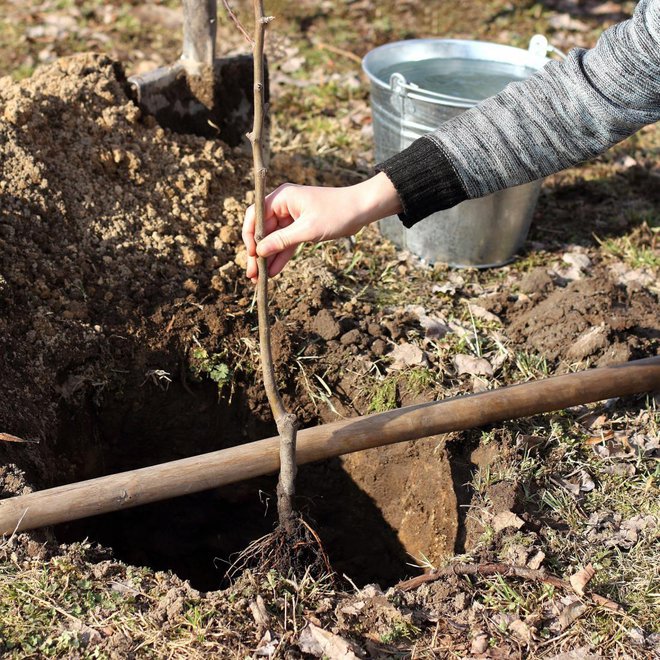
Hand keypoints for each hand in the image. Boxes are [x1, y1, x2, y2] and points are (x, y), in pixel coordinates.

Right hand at [242, 172, 401, 280]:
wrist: (362, 209)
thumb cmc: (337, 213)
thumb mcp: (308, 230)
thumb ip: (282, 240)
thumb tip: (259, 252)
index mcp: (281, 198)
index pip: (254, 216)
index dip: (249, 236)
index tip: (251, 255)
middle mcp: (283, 205)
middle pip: (262, 230)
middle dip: (257, 253)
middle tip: (251, 274)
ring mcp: (291, 217)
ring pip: (274, 239)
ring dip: (268, 258)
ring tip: (259, 278)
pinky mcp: (301, 227)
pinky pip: (287, 243)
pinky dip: (281, 256)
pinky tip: (273, 272)